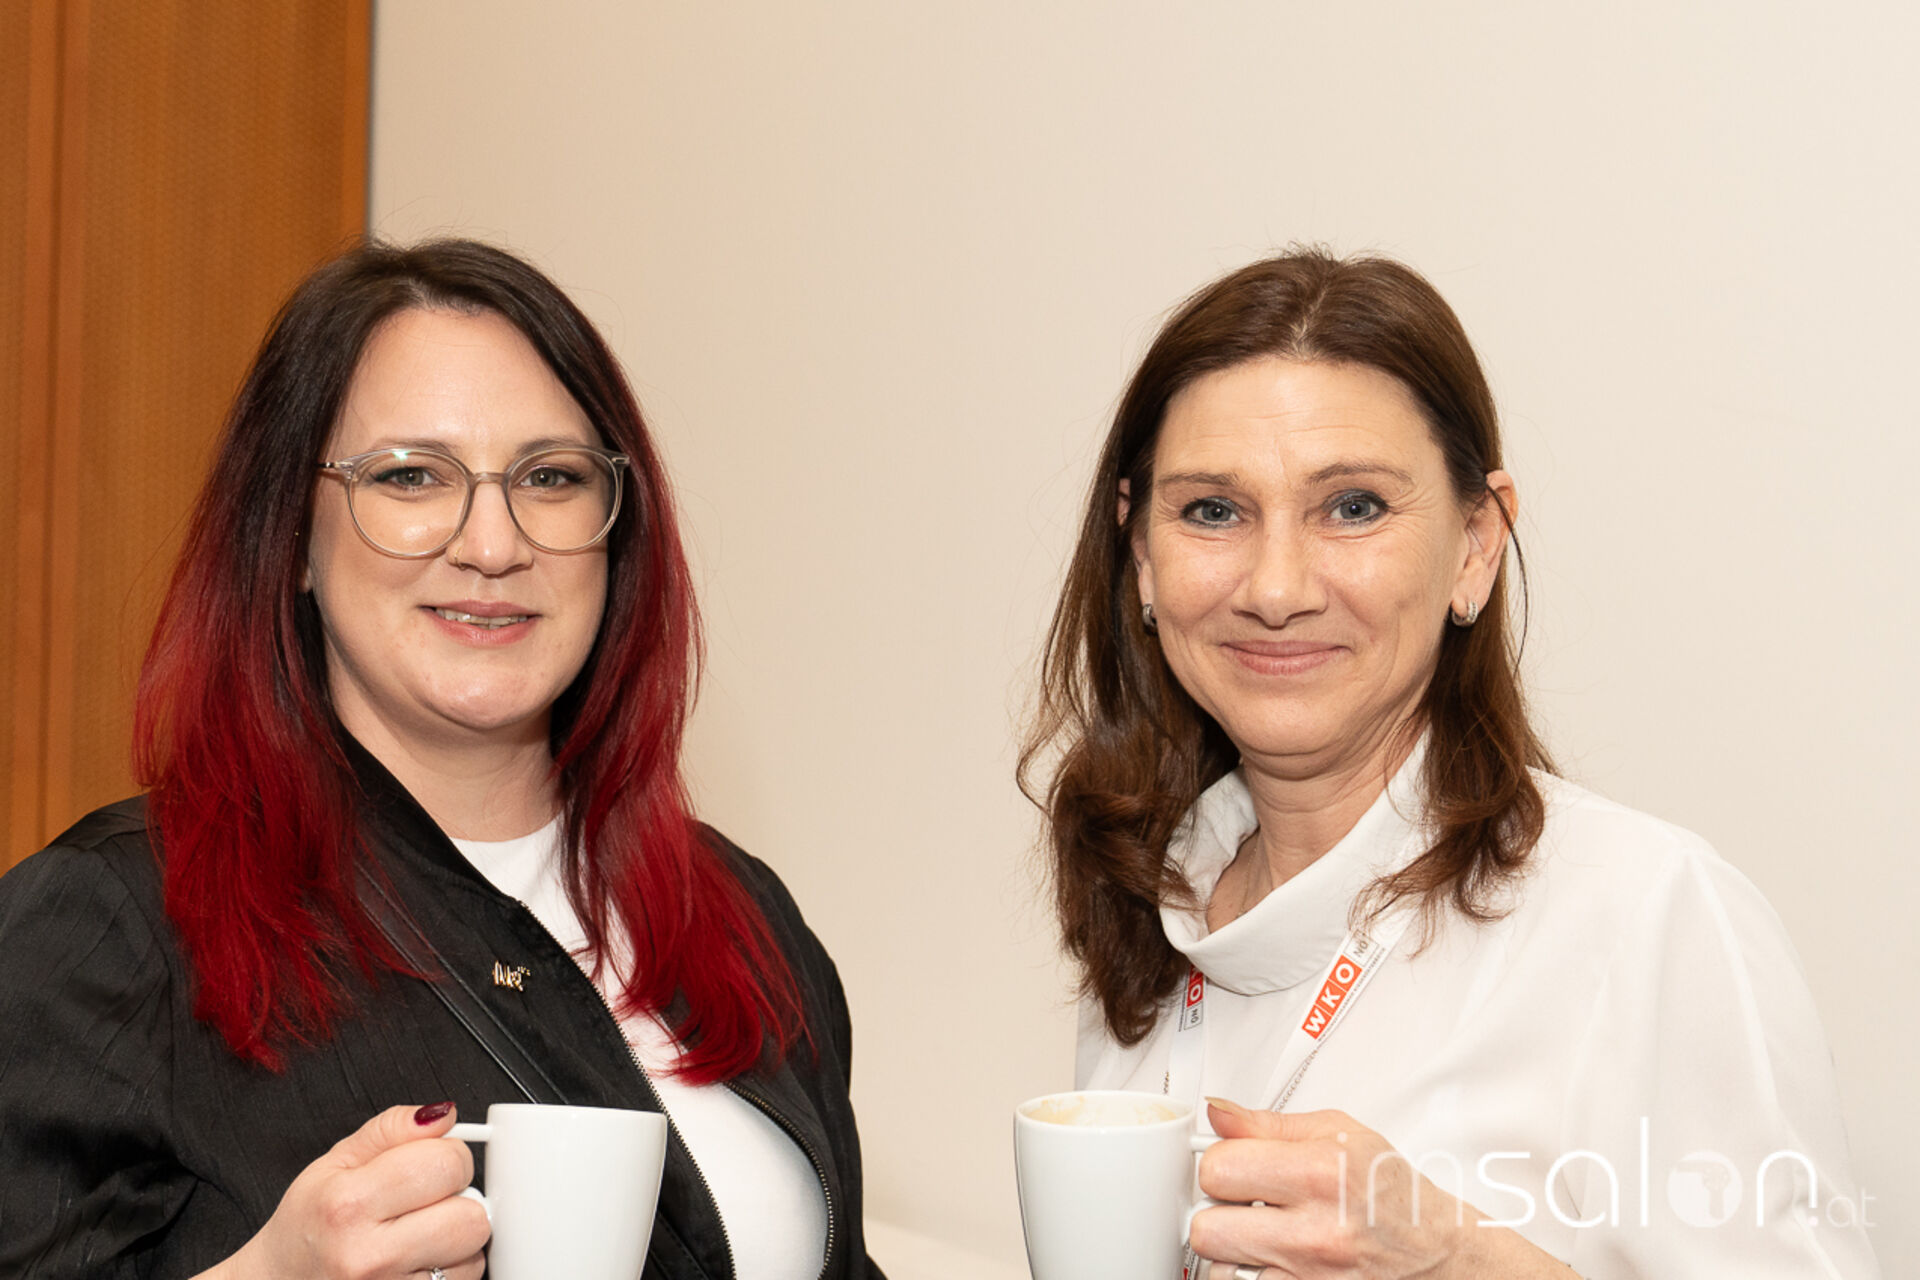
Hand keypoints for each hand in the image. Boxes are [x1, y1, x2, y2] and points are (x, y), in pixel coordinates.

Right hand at [202, 1102, 490, 1279]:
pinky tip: (419, 1264)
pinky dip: (453, 1271)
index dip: (450, 1156)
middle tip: (428, 1203)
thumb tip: (443, 1114)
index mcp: (349, 1205)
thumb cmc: (308, 1226)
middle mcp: (369, 1256)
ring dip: (458, 1242)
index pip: (446, 1164)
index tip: (434, 1163)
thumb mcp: (335, 1162)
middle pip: (471, 1217)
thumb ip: (392, 1129)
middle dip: (460, 1201)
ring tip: (419, 1237)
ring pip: (474, 1256)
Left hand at [1190, 1099, 1479, 1278]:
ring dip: (1231, 1255)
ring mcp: (1310, 1279)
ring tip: (1261, 1239)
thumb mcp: (1340, 1134)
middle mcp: (1315, 1233)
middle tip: (1242, 1207)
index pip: (1217, 1169)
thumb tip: (1217, 1114)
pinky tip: (1271, 1263)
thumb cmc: (1392, 1194)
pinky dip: (1249, 1278)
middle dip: (1217, 1213)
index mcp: (1320, 1174)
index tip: (1233, 1168)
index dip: (1218, 1165)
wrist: (1436, 1255)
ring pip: (1218, 1271)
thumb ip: (1268, 1125)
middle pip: (1206, 1227)